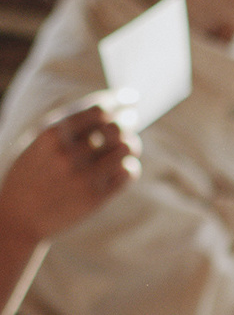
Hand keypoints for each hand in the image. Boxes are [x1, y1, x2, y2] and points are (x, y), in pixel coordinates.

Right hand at [0, 102, 140, 244]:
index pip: (96, 109)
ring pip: (125, 149)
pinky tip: (123, 167)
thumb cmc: (32, 174)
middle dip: (127, 125)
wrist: (19, 215)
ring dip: (131, 146)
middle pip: (115, 127)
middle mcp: (68, 152)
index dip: (119, 101)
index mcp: (51, 133)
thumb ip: (68, 126)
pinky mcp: (95, 197)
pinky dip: (130, 167)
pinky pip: (127, 174)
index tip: (132, 98)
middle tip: (129, 127)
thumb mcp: (39, 142)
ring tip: (127, 148)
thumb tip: (110, 109)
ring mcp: (83, 175)